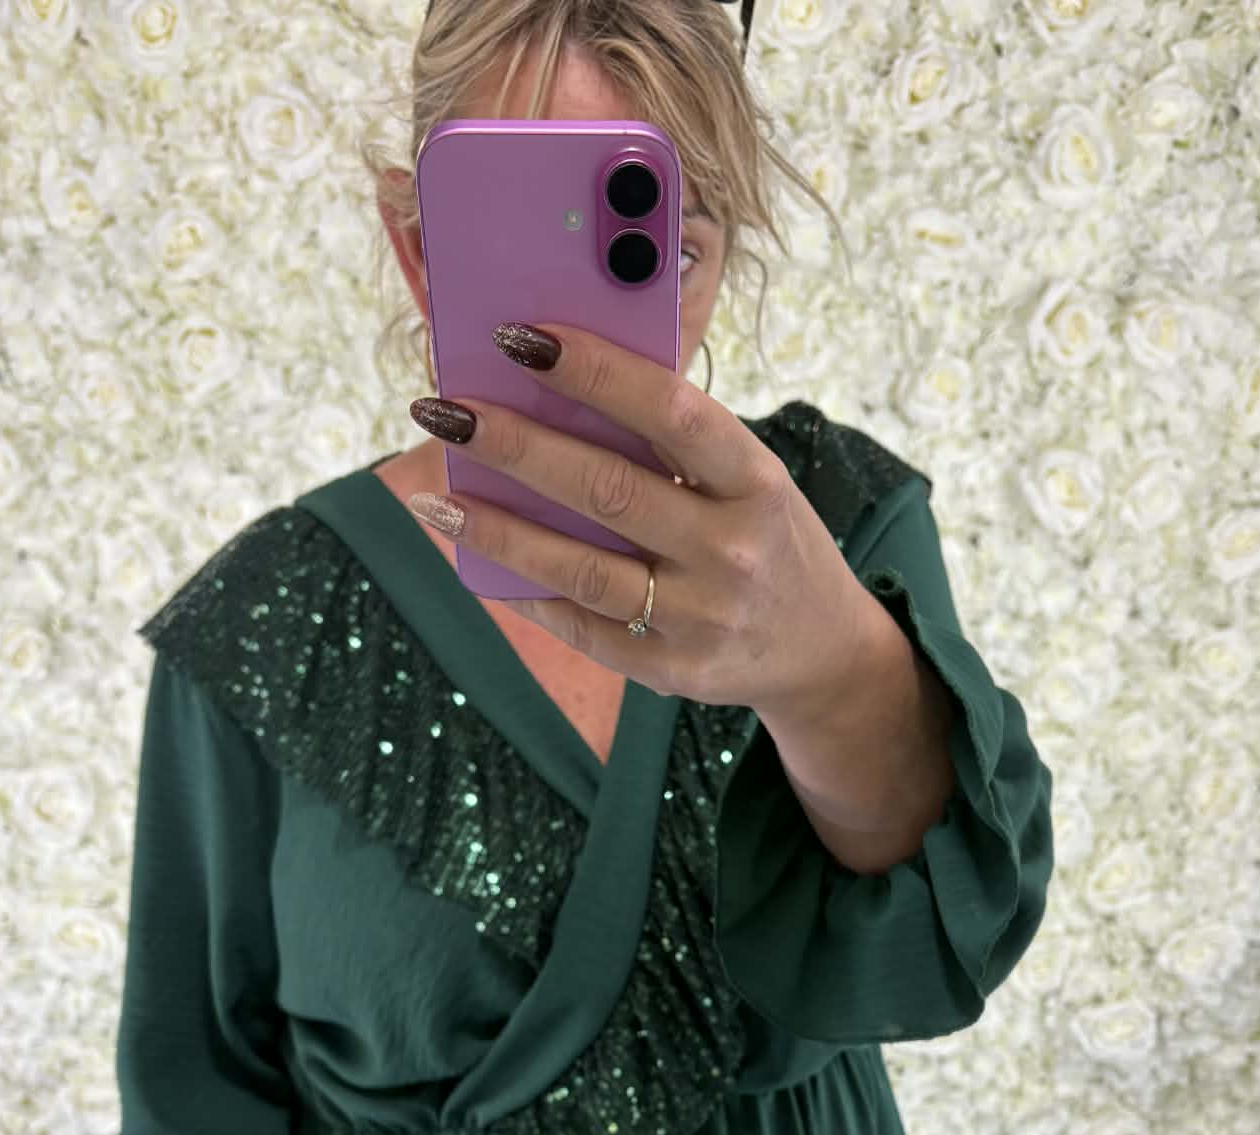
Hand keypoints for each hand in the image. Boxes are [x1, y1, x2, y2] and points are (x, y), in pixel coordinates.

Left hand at [405, 321, 881, 716]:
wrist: (823, 652)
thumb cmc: (768, 540)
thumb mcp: (750, 480)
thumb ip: (676, 445)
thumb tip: (558, 392)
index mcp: (755, 481)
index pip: (671, 412)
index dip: (594, 371)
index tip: (521, 337)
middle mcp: (731, 550)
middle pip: (607, 491)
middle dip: (516, 446)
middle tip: (446, 411)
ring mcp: (700, 617)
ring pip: (579, 569)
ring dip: (497, 528)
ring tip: (436, 495)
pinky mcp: (672, 671)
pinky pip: (583, 627)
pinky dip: (526, 592)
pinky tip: (478, 561)